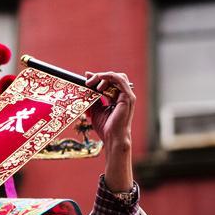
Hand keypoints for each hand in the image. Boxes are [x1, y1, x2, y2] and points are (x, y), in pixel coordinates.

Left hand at [84, 71, 135, 192]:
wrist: (112, 138)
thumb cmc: (105, 127)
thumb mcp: (95, 109)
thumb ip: (93, 98)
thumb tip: (86, 86)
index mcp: (117, 98)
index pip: (109, 82)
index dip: (98, 78)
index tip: (86, 77)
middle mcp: (124, 96)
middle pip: (114, 78)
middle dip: (99, 77)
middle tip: (88, 82)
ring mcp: (127, 96)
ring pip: (117, 77)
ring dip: (103, 77)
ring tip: (92, 84)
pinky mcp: (127, 97)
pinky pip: (119, 80)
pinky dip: (108, 77)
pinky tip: (99, 80)